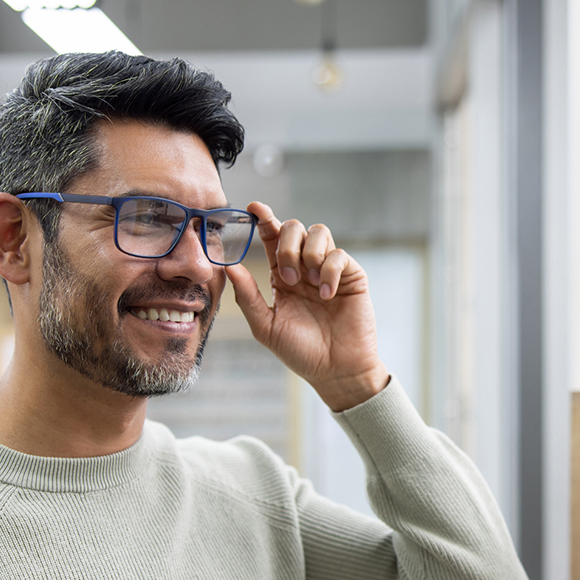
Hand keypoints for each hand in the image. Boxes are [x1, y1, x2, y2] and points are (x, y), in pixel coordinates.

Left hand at [226, 202, 388, 411]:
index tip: (254, 208)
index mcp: (282, 276)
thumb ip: (248, 296)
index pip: (272, 238)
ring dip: (309, 254)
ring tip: (310, 284)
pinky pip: (339, 255)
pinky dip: (329, 270)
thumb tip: (229, 266)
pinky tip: (327, 295)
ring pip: (319, 232)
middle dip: (287, 245)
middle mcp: (304, 267)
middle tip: (287, 278)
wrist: (335, 370)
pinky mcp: (351, 276)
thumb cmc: (300, 352)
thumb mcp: (266, 326)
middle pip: (294, 228)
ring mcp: (329, 270)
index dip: (264, 219)